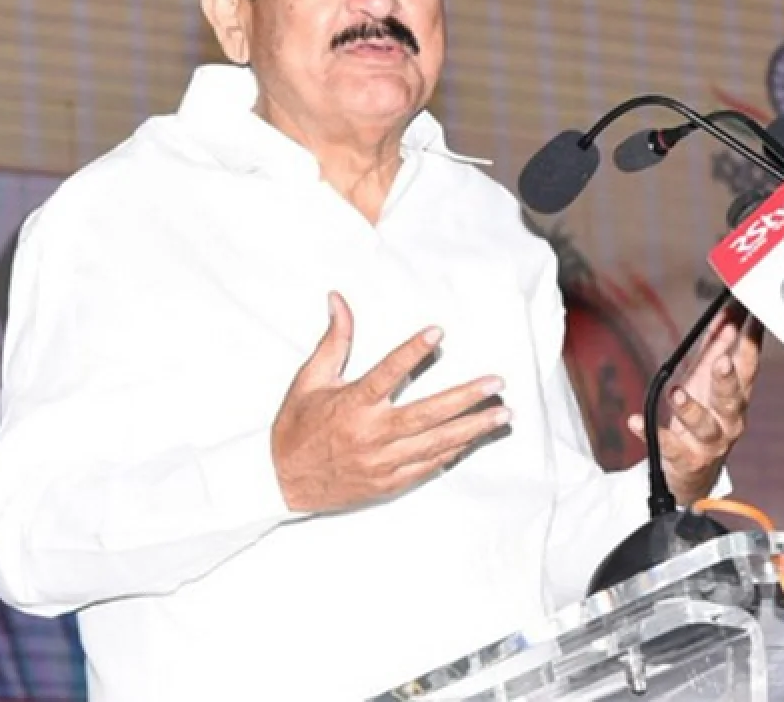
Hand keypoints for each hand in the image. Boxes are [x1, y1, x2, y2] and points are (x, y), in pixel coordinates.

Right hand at [272, 292, 510, 512]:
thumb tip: (338, 299)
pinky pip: (428, 466)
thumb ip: (333, 340)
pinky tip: (473, 439)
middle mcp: (370, 434)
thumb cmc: (296, 428)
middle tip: (496, 385)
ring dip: (472, 428)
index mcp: (351, 405)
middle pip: (427, 414)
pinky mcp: (389, 483)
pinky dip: (452, 452)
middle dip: (466, 398)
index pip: (387, 373)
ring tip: (502, 414)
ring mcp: (382, 462)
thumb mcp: (309, 380)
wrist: (281, 483)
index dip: (412, 352)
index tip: (438, 333)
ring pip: (436, 443)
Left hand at [628, 302, 762, 503]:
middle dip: (727, 379)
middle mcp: (729, 420)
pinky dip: (650, 433)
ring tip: (676, 392)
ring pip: (704, 425)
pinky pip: (668, 446)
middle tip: (723, 361)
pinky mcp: (686, 459)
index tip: (751, 320)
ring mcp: (709, 442)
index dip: (751, 343)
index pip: (748, 367)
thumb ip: (717, 346)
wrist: (694, 469)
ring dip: (690, 408)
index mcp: (737, 397)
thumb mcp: (708, 378)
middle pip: (732, 399)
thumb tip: (726, 313)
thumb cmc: (705, 416)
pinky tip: (634, 421)